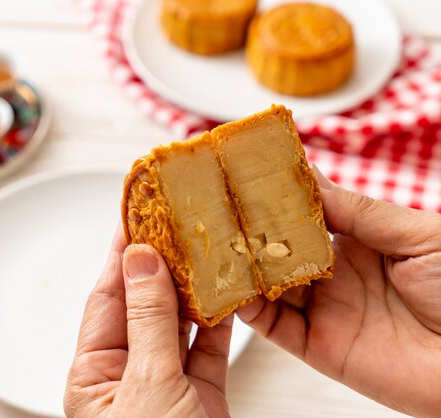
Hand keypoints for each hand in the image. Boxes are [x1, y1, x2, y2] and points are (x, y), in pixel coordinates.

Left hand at [64, 226, 233, 417]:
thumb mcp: (148, 384)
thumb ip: (149, 321)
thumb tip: (141, 262)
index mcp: (93, 377)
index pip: (106, 298)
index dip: (122, 254)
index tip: (135, 215)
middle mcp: (127, 377)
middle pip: (143, 306)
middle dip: (161, 265)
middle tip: (175, 224)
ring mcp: (166, 384)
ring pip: (178, 324)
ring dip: (193, 289)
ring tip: (203, 250)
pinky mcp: (202, 394)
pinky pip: (209, 346)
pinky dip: (219, 319)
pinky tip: (225, 292)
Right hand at [237, 167, 440, 417]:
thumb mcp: (416, 235)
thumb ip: (358, 211)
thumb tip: (309, 175)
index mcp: (356, 243)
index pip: (302, 217)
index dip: (274, 200)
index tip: (243, 179)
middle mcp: (333, 275)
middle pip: (277, 251)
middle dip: (246, 234)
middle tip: (214, 213)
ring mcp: (323, 311)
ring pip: (267, 287)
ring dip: (240, 269)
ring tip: (213, 249)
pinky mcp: (318, 348)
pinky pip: (274, 328)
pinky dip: (249, 311)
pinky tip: (233, 290)